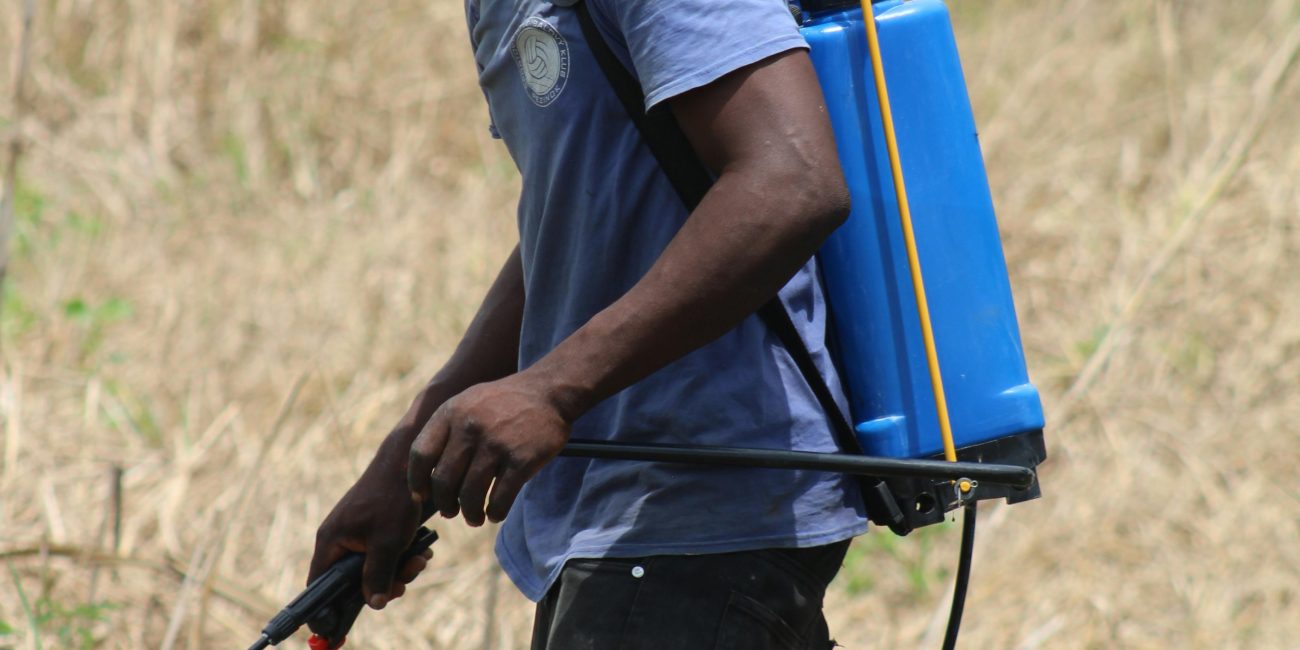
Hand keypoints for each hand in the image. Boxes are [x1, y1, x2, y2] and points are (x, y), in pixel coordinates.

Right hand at [309, 444, 431, 609]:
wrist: (409, 461)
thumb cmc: (394, 499)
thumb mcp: (388, 544)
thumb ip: (378, 576)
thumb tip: (374, 604)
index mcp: (331, 542)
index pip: (320, 585)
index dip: (328, 608)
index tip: (337, 627)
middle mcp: (339, 538)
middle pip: (352, 581)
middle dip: (382, 585)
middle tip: (403, 584)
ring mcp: (356, 532)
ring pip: (373, 568)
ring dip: (398, 570)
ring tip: (419, 560)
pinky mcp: (373, 527)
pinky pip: (383, 553)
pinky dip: (402, 556)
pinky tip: (421, 551)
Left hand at [407, 372, 571, 525]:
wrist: (549, 391)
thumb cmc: (505, 402)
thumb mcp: (468, 402)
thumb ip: (444, 430)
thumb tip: (420, 472)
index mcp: (452, 412)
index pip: (420, 454)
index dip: (417, 481)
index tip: (422, 495)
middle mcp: (470, 427)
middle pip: (444, 480)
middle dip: (445, 504)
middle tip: (451, 512)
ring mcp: (496, 443)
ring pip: (471, 494)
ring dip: (470, 513)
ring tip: (474, 518)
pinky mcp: (522, 459)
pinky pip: (500, 498)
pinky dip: (495, 512)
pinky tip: (496, 513)